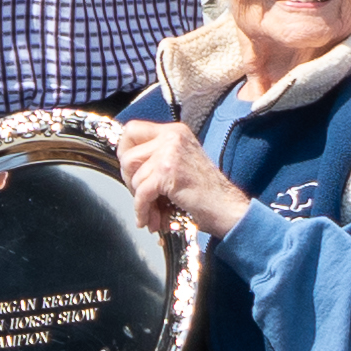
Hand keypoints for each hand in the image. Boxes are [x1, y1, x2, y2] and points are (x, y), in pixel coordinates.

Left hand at [117, 118, 248, 236]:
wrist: (227, 207)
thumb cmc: (203, 191)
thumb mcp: (179, 162)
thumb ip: (155, 156)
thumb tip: (123, 163)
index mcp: (174, 131)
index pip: (132, 130)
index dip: (124, 152)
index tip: (130, 172)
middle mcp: (171, 136)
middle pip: (127, 155)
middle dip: (130, 181)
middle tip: (142, 197)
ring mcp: (170, 152)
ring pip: (133, 177)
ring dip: (139, 200)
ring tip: (152, 213)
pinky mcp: (168, 171)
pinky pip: (141, 193)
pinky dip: (142, 210)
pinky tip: (150, 220)